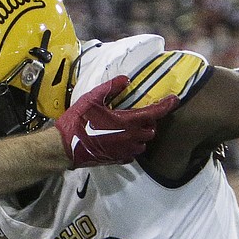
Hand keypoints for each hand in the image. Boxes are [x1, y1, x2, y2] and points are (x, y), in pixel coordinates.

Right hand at [54, 76, 179, 167]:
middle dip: (150, 122)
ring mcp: (124, 151)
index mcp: (127, 122)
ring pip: (143, 144)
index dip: (166, 106)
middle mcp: (130, 138)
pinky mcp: (116, 159)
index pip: (154, 113)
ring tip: (133, 128)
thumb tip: (126, 79)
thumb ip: (111, 87)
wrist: (65, 147)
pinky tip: (122, 141)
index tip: (174, 100)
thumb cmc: (78, 121)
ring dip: (142, 135)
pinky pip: (132, 155)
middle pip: (151, 130)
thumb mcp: (92, 98)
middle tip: (142, 114)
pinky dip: (131, 147)